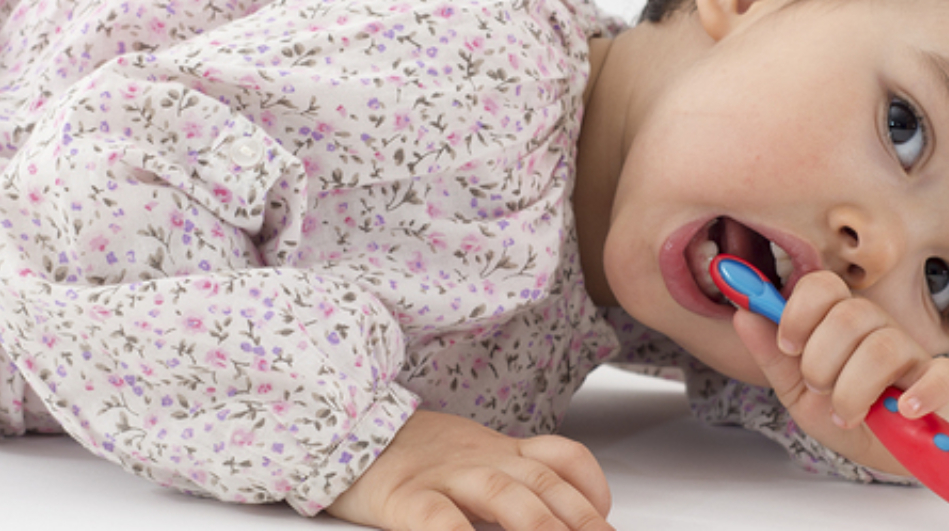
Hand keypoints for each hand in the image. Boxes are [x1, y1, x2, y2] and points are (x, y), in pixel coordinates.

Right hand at [326, 410, 612, 530]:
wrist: (340, 428)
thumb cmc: (411, 456)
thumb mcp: (471, 458)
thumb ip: (511, 480)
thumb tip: (554, 518)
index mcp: (501, 450)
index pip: (563, 457)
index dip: (593, 487)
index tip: (608, 516)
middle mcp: (483, 459)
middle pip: (546, 483)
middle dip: (582, 520)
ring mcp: (445, 476)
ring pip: (506, 495)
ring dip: (540, 526)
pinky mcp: (406, 497)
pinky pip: (440, 519)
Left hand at [730, 270, 948, 476]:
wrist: (889, 450)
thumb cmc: (846, 412)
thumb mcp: (798, 391)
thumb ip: (771, 355)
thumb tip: (743, 313)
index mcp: (840, 322)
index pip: (823, 286)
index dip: (799, 311)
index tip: (788, 346)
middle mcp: (877, 328)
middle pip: (850, 315)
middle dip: (822, 360)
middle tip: (819, 389)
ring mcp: (912, 353)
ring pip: (882, 348)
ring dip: (854, 389)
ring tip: (846, 415)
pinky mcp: (941, 383)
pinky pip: (941, 375)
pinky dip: (922, 394)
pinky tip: (903, 412)